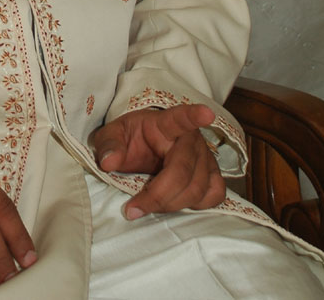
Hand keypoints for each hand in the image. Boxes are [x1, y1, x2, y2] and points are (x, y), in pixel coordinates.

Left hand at [92, 103, 224, 218]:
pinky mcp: (213, 175)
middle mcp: (191, 139)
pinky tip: (178, 203)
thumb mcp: (111, 136)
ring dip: (171, 205)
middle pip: (183, 172)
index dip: (194, 116)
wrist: (144, 144)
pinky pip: (214, 194)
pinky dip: (198, 205)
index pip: (180, 118)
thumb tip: (108, 162)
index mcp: (165, 123)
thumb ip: (108, 145)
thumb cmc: (131, 139)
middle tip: (133, 209)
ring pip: (197, 189)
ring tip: (148, 206)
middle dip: (158, 196)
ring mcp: (206, 157)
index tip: (207, 113)